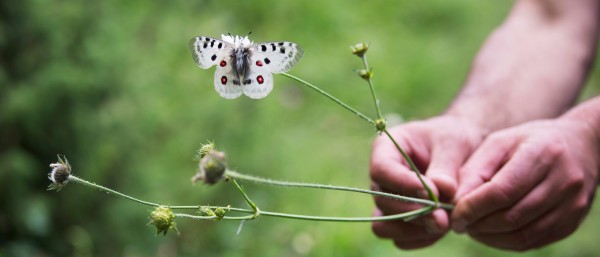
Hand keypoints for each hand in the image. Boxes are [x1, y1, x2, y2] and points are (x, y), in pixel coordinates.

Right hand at [370, 116, 482, 248]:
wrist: (464, 151)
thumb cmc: (454, 138)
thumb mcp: (453, 143)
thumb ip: (446, 166)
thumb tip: (442, 191)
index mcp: (386, 149)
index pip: (381, 169)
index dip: (402, 184)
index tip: (432, 192)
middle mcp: (382, 177)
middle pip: (382, 200)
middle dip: (413, 212)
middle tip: (443, 217)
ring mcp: (388, 200)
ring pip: (385, 224)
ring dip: (414, 229)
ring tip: (444, 224)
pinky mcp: (400, 220)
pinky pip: (400, 239)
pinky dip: (420, 238)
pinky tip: (441, 230)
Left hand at [452, 119, 599, 250]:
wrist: (580, 145)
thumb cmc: (529, 142)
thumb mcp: (499, 143)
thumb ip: (475, 170)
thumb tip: (455, 201)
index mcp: (543, 154)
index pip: (502, 191)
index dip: (473, 207)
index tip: (453, 214)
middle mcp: (564, 181)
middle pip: (512, 216)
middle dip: (479, 224)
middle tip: (459, 223)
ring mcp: (572, 205)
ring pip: (523, 234)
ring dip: (490, 237)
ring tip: (472, 227)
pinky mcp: (572, 222)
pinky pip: (534, 242)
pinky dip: (506, 242)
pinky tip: (491, 232)